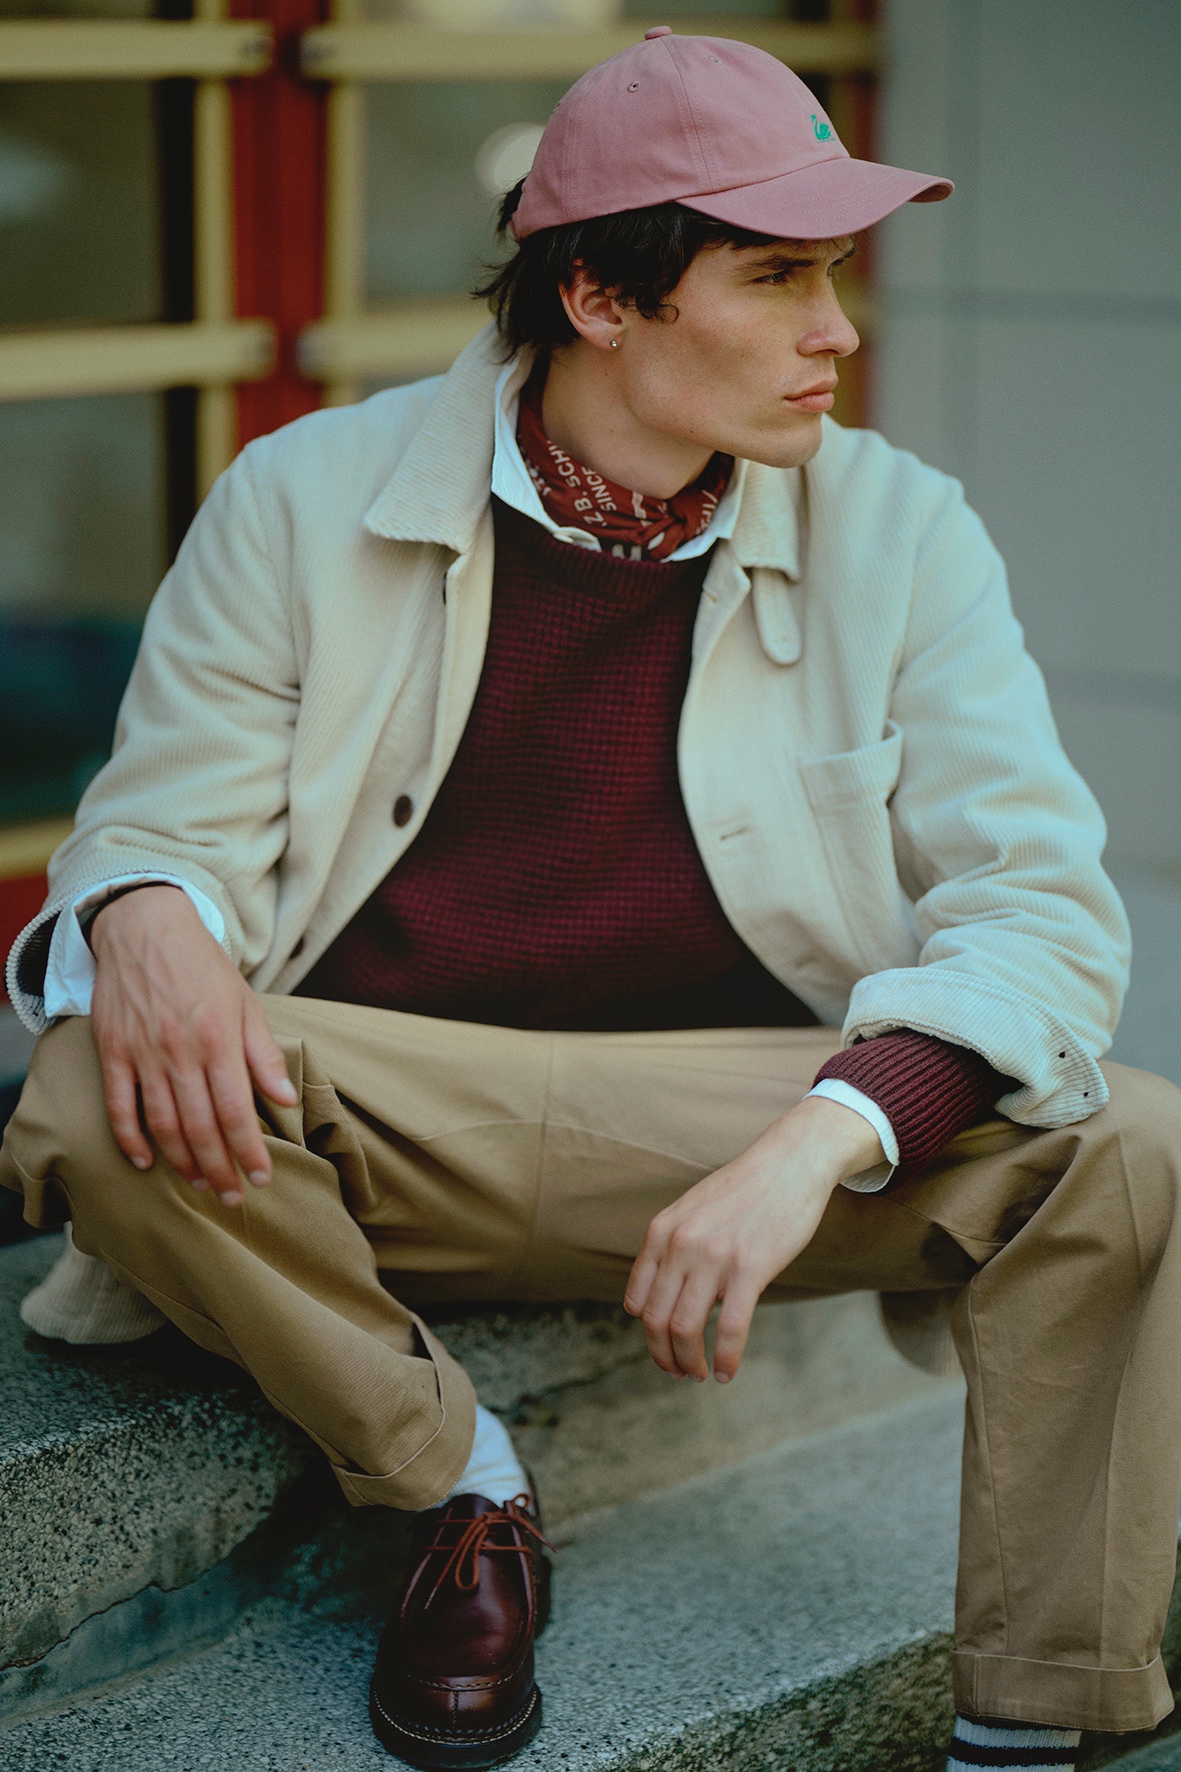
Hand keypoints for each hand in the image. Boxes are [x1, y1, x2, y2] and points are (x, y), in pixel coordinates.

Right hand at [89, 884, 297, 1204]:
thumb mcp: (246, 1003)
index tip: (262, 1177)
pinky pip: (120, 1106)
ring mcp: (143, 1054)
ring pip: (163, 1123)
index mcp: (220, 1039)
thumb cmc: (204, 967)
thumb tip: (286, 1099)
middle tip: (233, 1196)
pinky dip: (130, 1138)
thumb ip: (264, 1053)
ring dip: (182, 1161)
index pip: (238, 1110)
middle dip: (220, 1168)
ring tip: (200, 1184)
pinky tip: (144, 1162)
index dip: (250, 1150)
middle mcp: (181, 1051)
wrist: (146, 929)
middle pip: (201, 1127)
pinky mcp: (113, 1052)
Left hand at [624, 1095, 883, 1384]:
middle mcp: (680, 1244)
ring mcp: (713, 1257)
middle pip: (656, 1322)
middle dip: (664, 1356)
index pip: (637, 1301)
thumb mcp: (693, 1209)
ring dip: (689, 1363)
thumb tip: (665, 1292)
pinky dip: (725, 1359)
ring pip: (684, 1330)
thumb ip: (674, 1245)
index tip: (663, 1347)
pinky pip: (729, 1329)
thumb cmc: (746, 1189)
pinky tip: (727, 1372)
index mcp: (662, 1231)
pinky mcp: (750, 1268)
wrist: (790, 1162)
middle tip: (679, 1372)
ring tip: (700, 1375)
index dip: (648, 1334)